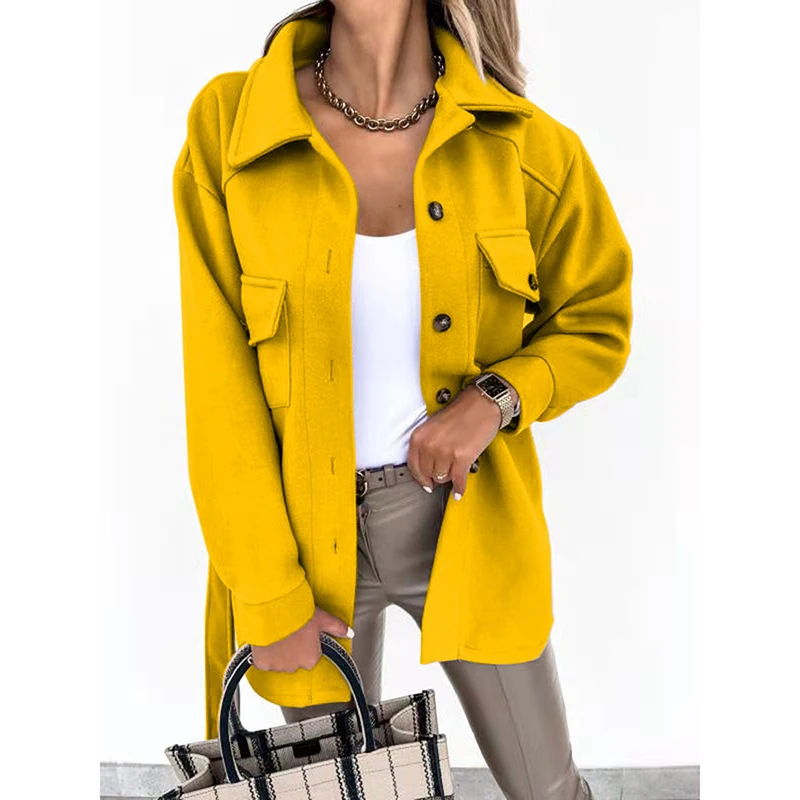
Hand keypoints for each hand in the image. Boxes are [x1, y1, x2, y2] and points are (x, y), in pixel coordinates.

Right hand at [250, 607, 353, 671]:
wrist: (274, 612)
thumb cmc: (298, 615)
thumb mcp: (323, 618)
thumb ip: (337, 627)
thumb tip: (350, 633)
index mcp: (311, 658)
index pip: (312, 655)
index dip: (307, 642)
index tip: (302, 632)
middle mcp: (295, 666)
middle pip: (295, 660)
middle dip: (292, 649)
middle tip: (290, 631)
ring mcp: (278, 666)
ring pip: (279, 661)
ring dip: (278, 651)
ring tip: (277, 633)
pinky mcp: (262, 663)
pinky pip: (263, 662)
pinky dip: (264, 654)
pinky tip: (266, 641)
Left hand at [406, 382, 518, 500]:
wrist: (482, 403)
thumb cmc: (461, 412)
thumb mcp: (433, 426)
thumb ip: (426, 445)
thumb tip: (427, 468)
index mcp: (419, 436)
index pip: (413, 466)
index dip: (421, 478)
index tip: (426, 483)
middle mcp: (429, 445)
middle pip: (429, 474)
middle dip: (437, 476)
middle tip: (444, 474)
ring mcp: (445, 452)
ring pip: (443, 478)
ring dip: (450, 478)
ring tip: (455, 471)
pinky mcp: (462, 458)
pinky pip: (458, 481)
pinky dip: (460, 488)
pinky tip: (459, 491)